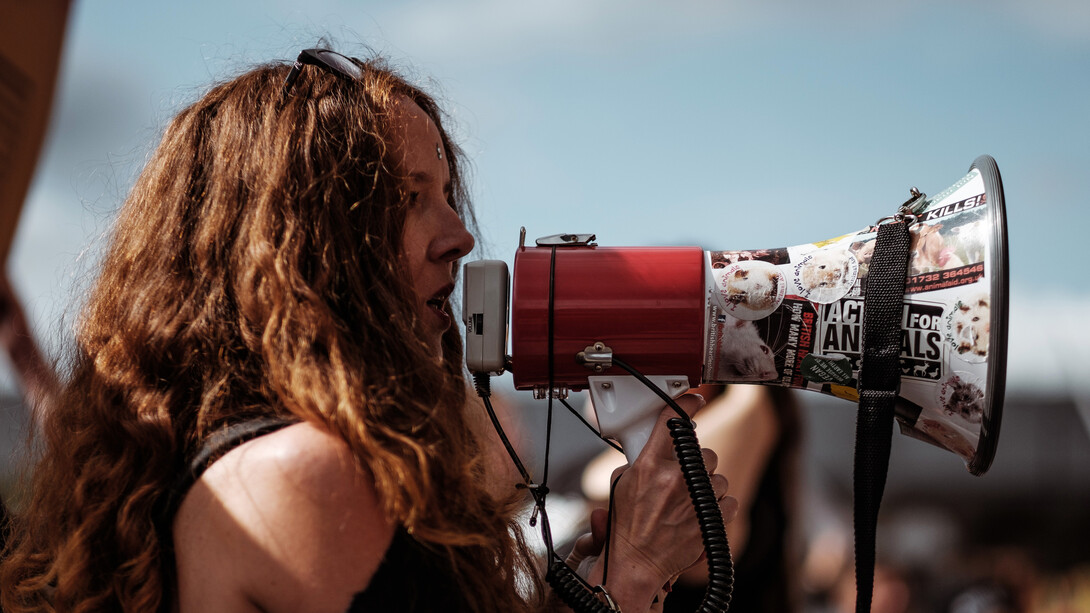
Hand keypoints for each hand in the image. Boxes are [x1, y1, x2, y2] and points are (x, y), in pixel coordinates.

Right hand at [584, 395, 738, 609]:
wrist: (637, 563)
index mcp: (649, 465)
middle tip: (682, 476)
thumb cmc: (627, 528)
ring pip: (717, 476)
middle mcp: (674, 478)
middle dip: (695, 461)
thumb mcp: (623, 484)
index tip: (694, 399)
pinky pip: (728, 500)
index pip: (672, 421)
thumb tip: (659, 443)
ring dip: (707, 486)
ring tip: (689, 500)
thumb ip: (642, 459)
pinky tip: (702, 512)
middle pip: (703, 451)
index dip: (687, 404)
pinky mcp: (710, 519)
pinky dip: (718, 506)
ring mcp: (695, 499)